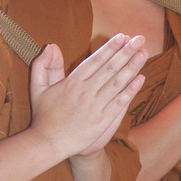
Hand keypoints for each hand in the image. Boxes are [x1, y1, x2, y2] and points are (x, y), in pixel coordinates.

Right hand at [28, 34, 146, 159]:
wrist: (49, 143)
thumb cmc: (44, 116)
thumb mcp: (37, 88)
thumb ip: (42, 65)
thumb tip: (51, 46)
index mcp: (72, 82)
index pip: (95, 61)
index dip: (110, 48)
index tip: (122, 37)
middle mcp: (86, 92)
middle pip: (110, 68)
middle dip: (126, 52)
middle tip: (139, 39)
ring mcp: (96, 106)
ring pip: (118, 83)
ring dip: (132, 67)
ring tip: (143, 53)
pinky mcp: (102, 120)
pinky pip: (120, 102)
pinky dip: (131, 90)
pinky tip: (140, 78)